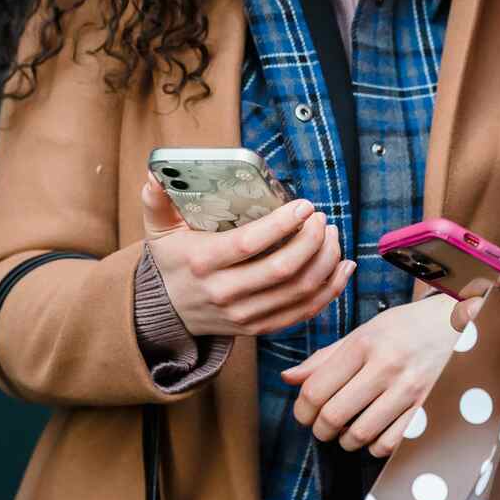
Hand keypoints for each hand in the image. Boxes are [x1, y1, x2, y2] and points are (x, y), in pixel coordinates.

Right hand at [141, 173, 352, 336]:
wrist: (169, 312)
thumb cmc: (174, 261)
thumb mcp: (159, 230)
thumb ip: (158, 200)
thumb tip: (156, 172)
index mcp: (203, 262)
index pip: (250, 244)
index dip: (282, 224)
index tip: (304, 205)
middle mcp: (225, 292)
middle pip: (282, 269)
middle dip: (312, 240)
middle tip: (322, 218)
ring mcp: (244, 314)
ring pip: (299, 291)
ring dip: (326, 261)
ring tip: (332, 235)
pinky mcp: (260, 327)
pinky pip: (305, 312)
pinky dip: (331, 290)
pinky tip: (343, 266)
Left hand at [281, 294, 458, 454]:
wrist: (459, 324)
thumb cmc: (406, 327)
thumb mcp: (366, 331)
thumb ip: (326, 357)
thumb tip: (288, 378)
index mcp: (366, 343)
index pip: (316, 389)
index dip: (301, 410)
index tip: (304, 413)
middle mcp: (387, 366)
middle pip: (333, 416)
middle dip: (320, 429)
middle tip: (323, 426)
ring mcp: (410, 389)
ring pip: (360, 435)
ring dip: (346, 440)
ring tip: (349, 430)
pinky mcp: (428, 407)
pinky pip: (389, 444)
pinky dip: (375, 446)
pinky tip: (376, 431)